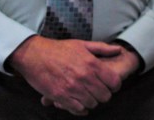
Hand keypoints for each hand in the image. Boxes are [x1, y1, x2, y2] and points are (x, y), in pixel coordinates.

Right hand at [8, 36, 124, 115]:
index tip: (111, 85)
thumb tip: (119, 50)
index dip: (115, 85)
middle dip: (104, 95)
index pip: (114, 82)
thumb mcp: (82, 44)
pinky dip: (80, 108)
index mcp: (92, 63)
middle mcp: (84, 77)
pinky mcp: (60, 96)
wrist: (34, 55)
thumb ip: (102, 48)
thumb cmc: (58, 49)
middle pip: (104, 95)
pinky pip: (77, 109)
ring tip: (87, 96)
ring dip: (91, 101)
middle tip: (98, 92)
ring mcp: (72, 88)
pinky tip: (79, 103)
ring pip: (92, 103)